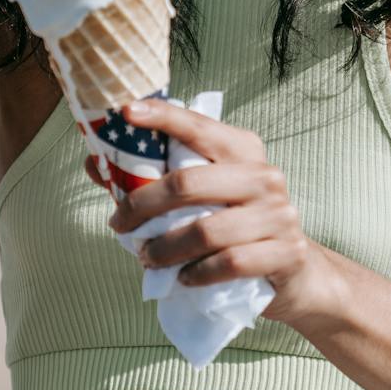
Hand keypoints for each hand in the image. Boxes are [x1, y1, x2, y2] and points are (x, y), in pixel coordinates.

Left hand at [106, 98, 345, 327]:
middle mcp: (265, 175)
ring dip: (164, 249)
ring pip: (205, 231)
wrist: (295, 271)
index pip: (198, 125)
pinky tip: (183, 277)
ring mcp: (279, 214)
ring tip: (146, 257)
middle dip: (142, 205)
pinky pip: (227, 264)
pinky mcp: (286, 251)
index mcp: (243, 150)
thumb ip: (153, 181)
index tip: (125, 112)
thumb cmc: (236, 226)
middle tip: (118, 225)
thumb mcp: (203, 198)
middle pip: (188, 183)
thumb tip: (95, 163)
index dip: (162, 116)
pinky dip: (196, 274)